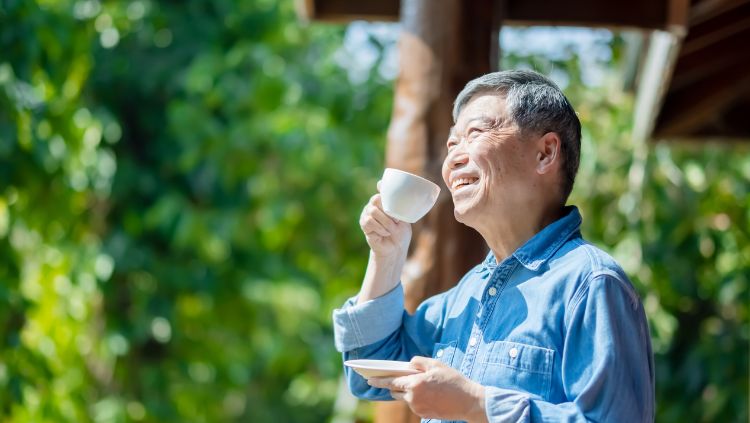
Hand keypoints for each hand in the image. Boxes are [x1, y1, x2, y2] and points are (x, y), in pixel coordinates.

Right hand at [359, 182, 411, 260]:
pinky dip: (380, 228)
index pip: (381, 188)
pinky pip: (369, 221)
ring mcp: (367, 214)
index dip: (383, 187)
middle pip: (376, 199)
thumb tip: (403, 199)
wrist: (395, 248)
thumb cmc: (400, 232)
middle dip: (388, 210)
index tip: (385, 189)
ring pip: (373, 211)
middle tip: (396, 220)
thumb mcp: (404, 218)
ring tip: (392, 229)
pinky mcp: (364, 225)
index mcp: (384, 201)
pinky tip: (385, 233)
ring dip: (385, 221)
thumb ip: (401, 208)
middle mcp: (374, 205)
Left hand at [367, 356, 487, 422]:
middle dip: (396, 384)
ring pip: (405, 398)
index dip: (379, 380)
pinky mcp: (423, 414)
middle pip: (396, 391)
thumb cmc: (453, 381)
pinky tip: (430, 393)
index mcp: (415, 384)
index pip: (391, 382)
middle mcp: (413, 398)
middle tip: (403, 378)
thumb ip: (418, 362)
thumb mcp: (436, 364)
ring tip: (423, 385)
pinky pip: (414, 404)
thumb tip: (408, 364)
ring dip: (408, 391)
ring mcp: (418, 408)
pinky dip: (417, 398)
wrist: (468, 401)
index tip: (369, 379)